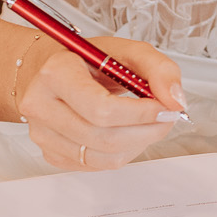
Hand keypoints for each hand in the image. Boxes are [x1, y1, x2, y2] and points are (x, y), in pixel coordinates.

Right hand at [17, 37, 187, 171]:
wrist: (50, 71)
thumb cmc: (87, 61)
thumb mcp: (127, 50)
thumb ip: (158, 69)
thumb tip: (175, 100)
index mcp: (56, 74)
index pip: (101, 109)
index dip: (140, 114)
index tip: (165, 108)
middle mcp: (41, 106)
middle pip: (103, 138)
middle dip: (146, 132)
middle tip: (166, 118)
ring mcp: (42, 134)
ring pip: (101, 157)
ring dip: (137, 145)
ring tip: (148, 125)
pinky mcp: (50, 153)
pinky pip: (94, 165)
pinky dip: (121, 153)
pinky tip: (126, 133)